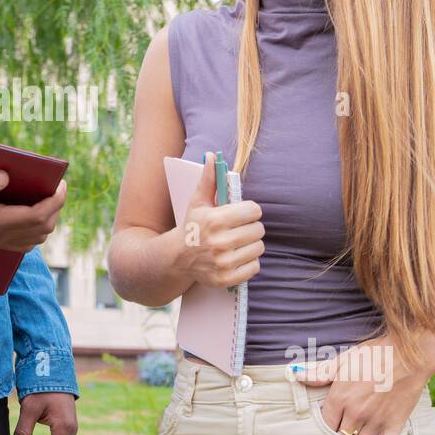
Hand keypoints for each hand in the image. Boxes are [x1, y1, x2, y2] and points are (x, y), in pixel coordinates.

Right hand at [0, 170, 66, 253]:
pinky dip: (34, 228)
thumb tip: (5, 176)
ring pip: (35, 237)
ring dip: (46, 218)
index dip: (55, 200)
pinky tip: (28, 211)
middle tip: (56, 185)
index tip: (60, 182)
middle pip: (42, 228)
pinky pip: (23, 241)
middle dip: (55, 207)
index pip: (37, 216)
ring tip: (45, 196)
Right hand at [180, 150, 264, 288]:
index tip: (242, 213)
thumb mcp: (197, 201)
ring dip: (252, 245)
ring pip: (259, 248)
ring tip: (239, 243)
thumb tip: (212, 155)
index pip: (254, 211)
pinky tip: (237, 257)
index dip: (250, 210)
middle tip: (241, 229)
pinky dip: (249, 262)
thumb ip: (209, 179)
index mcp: (215, 220)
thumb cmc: (192, 226)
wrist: (176, 258)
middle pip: (258, 230)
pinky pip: (255, 267)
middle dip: (252, 227)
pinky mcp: (226, 279)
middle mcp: (219, 242)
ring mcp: (223, 263)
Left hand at [292, 334, 430, 434]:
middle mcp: (356, 412)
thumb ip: (318, 373)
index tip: (323, 428)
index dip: (323, 425)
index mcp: (340, 397)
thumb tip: (294, 376)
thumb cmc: (373, 354)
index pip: (324, 422)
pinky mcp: (394, 426)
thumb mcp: (342, 361)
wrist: (409, 354)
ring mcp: (376, 421)